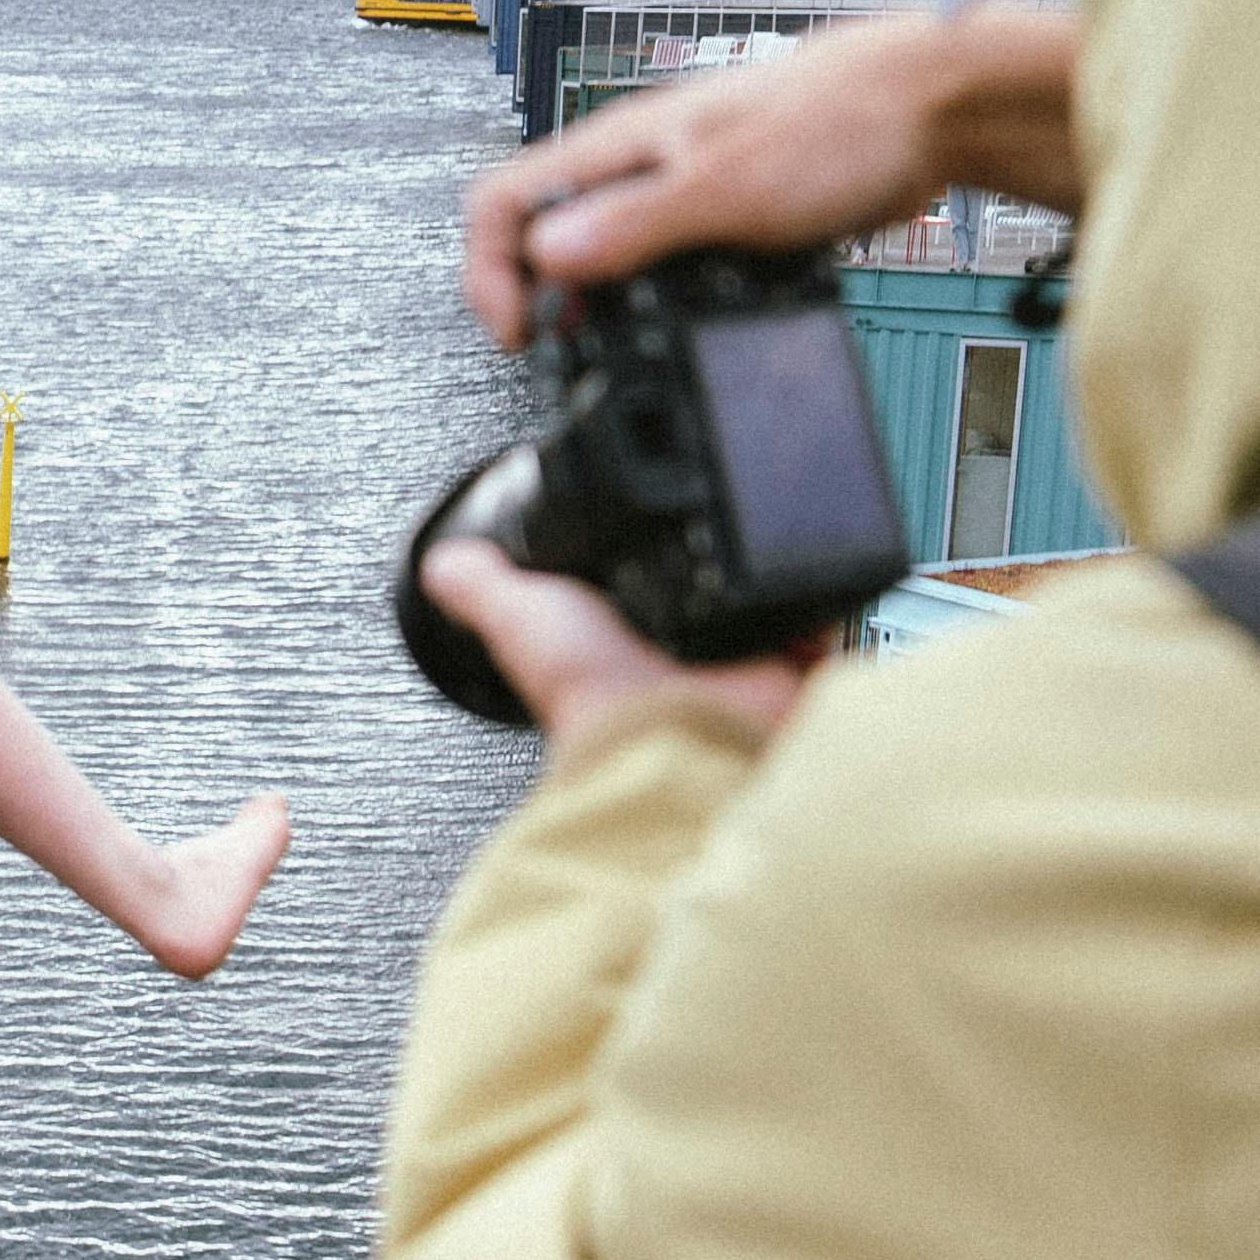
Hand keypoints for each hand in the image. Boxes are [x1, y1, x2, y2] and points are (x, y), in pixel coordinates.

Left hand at [420, 542, 807, 765]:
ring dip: (769, 577)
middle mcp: (686, 657)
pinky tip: (800, 583)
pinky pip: (817, 629)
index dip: (654, 554)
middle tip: (723, 525)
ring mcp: (743, 668)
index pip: (648, 582)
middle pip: (715, 591)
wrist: (669, 740)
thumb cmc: (596, 698)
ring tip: (764, 546)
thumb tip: (442, 562)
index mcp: (625, 641)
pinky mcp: (792, 675)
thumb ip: (486, 588)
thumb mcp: (522, 620)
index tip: (661, 519)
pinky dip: (813, 609)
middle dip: (722, 560)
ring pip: (768, 606)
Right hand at [460, 5, 1082, 347]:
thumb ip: (633, 225)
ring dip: (593, 302)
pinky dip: (652, 299)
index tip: (523, 333)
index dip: (491, 274)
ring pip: (596, 248)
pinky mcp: (717, 211)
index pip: (500, 203)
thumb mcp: (722, 187)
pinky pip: (656, 260)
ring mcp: (674, 187)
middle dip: (538, 297)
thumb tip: (549, 258)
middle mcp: (635, 164)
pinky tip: (681, 322)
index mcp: (618, 146)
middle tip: (566, 348)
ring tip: (613, 344)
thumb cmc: (839, 123)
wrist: (926, 108)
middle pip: (539, 231)